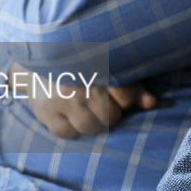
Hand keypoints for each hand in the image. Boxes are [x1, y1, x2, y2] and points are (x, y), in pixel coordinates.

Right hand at [11, 65, 155, 138]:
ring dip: (94, 124)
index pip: (125, 94)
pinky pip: (68, 133)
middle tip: (100, 102)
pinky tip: (70, 115)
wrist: (37, 57)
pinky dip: (72, 129)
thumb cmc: (82, 63)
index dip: (126, 99)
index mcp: (99, 62)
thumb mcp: (109, 66)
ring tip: (87, 110)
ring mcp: (62, 97)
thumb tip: (152, 104)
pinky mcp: (46, 111)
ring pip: (91, 127)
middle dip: (111, 113)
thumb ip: (133, 85)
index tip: (118, 94)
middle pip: (111, 116)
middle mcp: (80, 80)